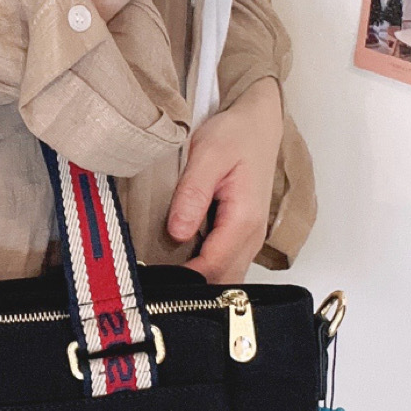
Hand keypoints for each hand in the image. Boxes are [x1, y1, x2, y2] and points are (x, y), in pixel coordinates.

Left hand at [166, 78, 279, 284]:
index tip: (153, 280)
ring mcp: (249, 236)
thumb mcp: (207, 156)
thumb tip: (178, 233)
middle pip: (222, 279)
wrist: (257, 125)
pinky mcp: (242, 232)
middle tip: (153, 281)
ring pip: (226, 274)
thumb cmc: (234, 136)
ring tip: (161, 272)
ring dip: (199, 278)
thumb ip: (192, 194)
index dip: (185, 279)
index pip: (214, 266)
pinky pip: (225, 260)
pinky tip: (179, 258)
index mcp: (244, 219)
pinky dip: (205, 266)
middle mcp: (251, 235)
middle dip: (191, 286)